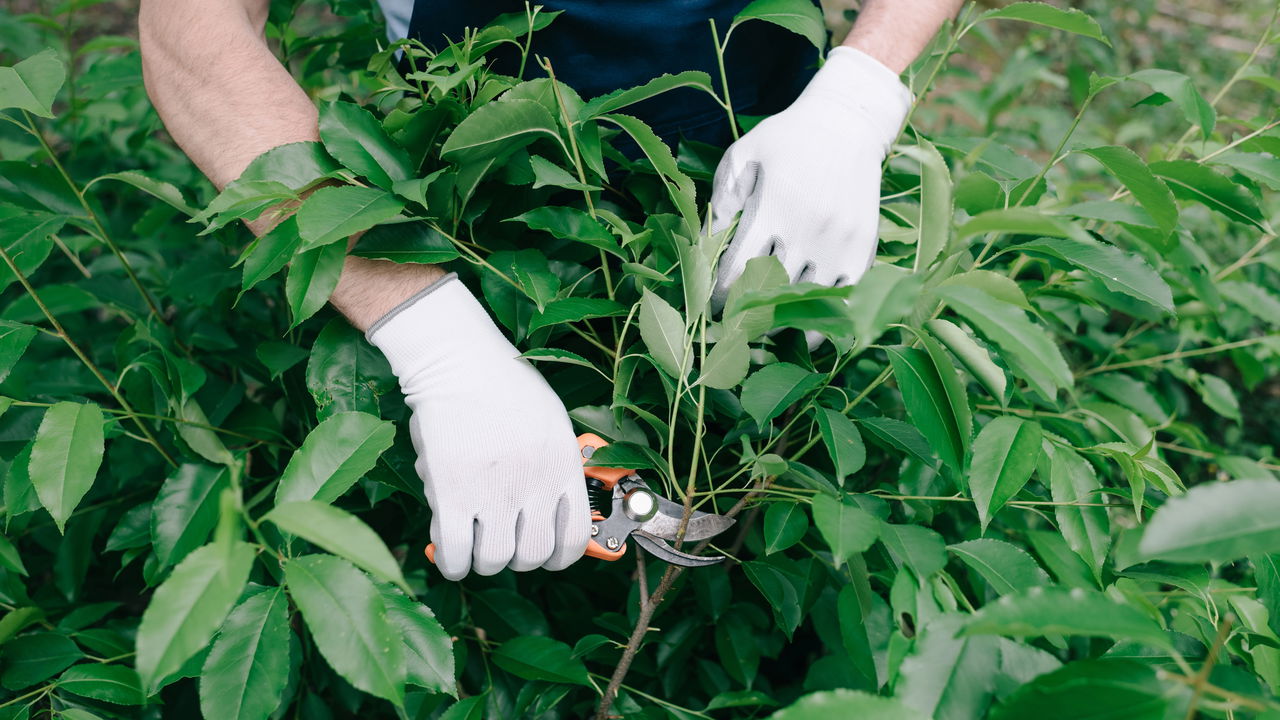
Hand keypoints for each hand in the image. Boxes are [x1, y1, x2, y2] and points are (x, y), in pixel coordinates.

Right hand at [366, 273, 590, 579]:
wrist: (458, 361)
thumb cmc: (504, 386)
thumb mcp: (552, 422)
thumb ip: (557, 466)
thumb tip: (557, 510)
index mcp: (563, 465)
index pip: (575, 537)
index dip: (561, 556)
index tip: (548, 555)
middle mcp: (534, 482)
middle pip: (534, 555)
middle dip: (519, 559)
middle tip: (505, 544)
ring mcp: (494, 491)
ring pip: (495, 559)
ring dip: (485, 561)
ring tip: (476, 544)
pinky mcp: (453, 494)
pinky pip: (456, 553)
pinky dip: (453, 563)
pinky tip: (450, 552)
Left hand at [710, 47, 912, 306]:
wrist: (848, 123)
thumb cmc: (786, 139)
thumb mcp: (744, 157)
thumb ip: (722, 201)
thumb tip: (703, 249)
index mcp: (773, 207)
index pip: (738, 269)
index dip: (720, 296)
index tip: (711, 308)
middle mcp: (807, 230)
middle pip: (770, 291)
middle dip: (746, 313)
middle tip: (732, 327)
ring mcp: (838, 242)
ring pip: (806, 301)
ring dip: (781, 321)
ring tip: (763, 330)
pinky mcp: (863, 249)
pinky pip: (844, 298)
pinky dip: (824, 321)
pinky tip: (804, 332)